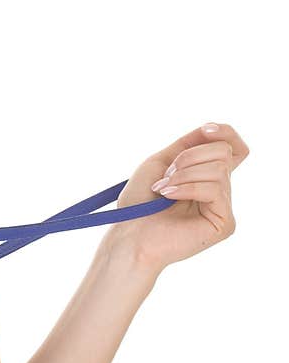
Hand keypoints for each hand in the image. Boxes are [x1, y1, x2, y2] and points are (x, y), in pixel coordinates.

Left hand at [107, 122, 249, 274]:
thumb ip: (188, 144)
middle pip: (223, 152)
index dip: (225, 134)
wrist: (129, 233)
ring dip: (183, 175)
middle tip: (165, 176)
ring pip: (218, 169)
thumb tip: (211, 129)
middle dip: (189, 157)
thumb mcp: (161, 162)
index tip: (206, 130)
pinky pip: (215, 190)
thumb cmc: (139, 203)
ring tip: (163, 191)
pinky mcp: (225, 223)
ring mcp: (223, 207)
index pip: (233, 148)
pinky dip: (187, 188)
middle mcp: (219, 190)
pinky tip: (168, 197)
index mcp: (205, 176)